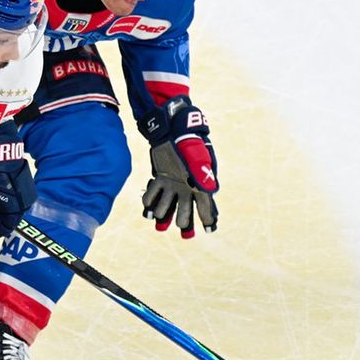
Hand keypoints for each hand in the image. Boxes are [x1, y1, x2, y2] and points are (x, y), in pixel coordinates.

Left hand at [138, 96, 218, 237]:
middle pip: (186, 211)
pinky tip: (147, 208)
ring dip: (163, 212)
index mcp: (200, 185)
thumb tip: (211, 192)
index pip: (206, 206)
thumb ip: (203, 176)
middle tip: (182, 229)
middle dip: (184, 222)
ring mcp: (173, 184)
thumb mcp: (197, 160)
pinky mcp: (160, 178)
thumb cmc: (188, 144)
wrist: (173, 129)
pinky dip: (150, 201)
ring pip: (167, 206)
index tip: (208, 230)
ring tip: (157, 219)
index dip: (208, 219)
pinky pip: (154, 194)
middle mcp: (187, 187)